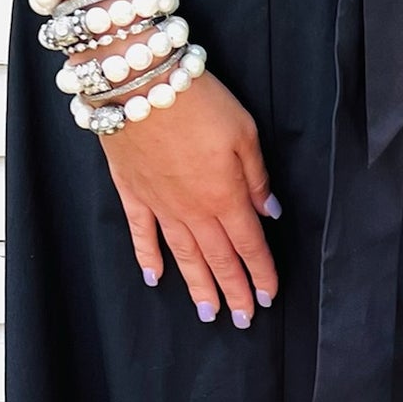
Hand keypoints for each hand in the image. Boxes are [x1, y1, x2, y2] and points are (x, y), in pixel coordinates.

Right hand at [98, 71, 280, 325]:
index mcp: (225, 197)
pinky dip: (147, 257)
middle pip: (218, 260)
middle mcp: (193, 210)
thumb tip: (270, 211)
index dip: (260, 273)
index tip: (268, 297)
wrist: (136, 81)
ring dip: (197, 286)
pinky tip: (154, 278)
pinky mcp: (132, 192)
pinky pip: (141, 234)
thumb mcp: (244, 132)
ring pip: (183, 256)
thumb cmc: (196, 100)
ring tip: (209, 313)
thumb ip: (256, 177)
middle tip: (242, 320)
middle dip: (233, 291)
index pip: (249, 246)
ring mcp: (159, 204)